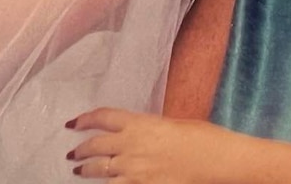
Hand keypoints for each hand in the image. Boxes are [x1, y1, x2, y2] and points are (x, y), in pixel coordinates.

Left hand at [66, 107, 231, 182]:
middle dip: (81, 149)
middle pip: (95, 146)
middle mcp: (131, 146)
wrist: (215, 160)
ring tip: (80, 171)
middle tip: (74, 152)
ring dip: (87, 170)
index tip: (74, 123)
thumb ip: (150, 129)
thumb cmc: (203, 138)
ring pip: (99, 170)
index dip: (85, 119)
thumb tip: (139, 133)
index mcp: (140, 124)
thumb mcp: (174, 124)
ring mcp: (133, 170)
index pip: (103, 117)